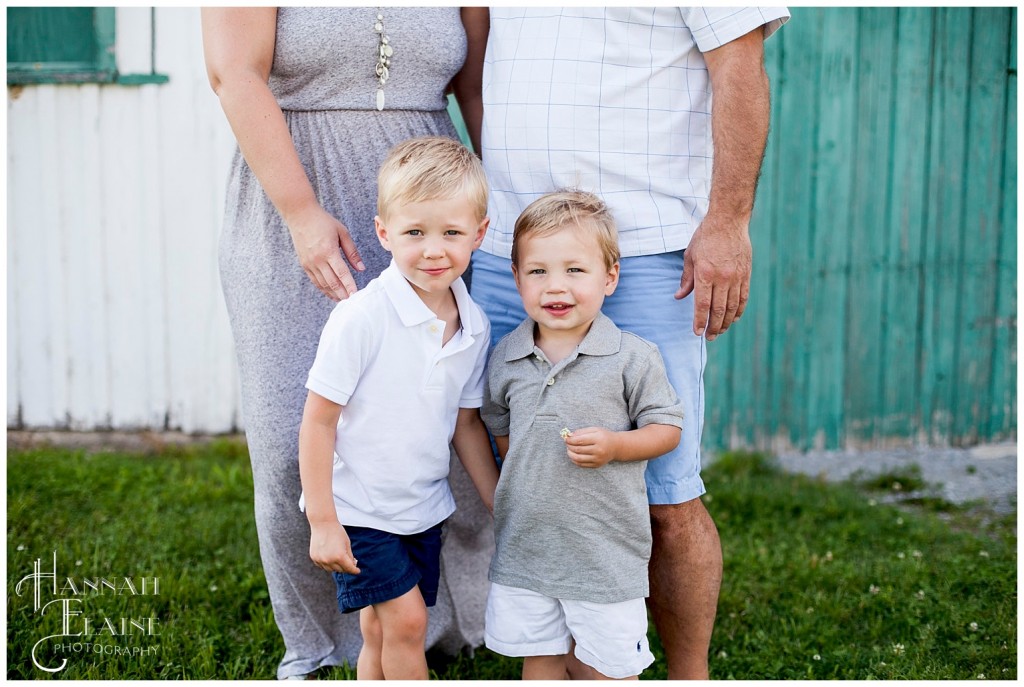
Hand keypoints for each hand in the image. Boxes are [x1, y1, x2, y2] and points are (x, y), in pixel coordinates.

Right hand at [287, 205, 365, 300]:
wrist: (300, 215)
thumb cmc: (324, 222)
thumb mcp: (342, 233)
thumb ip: (352, 252)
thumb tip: (361, 268)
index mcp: (329, 251)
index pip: (342, 273)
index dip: (350, 285)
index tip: (356, 295)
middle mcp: (318, 259)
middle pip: (332, 282)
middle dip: (343, 294)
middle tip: (352, 302)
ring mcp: (309, 263)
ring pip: (323, 284)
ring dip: (334, 294)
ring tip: (343, 300)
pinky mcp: (304, 264)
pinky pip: (315, 281)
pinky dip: (324, 289)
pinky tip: (331, 293)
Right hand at [309, 520, 360, 573]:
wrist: (322, 523)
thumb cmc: (337, 532)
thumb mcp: (347, 543)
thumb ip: (350, 556)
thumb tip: (352, 565)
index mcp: (340, 556)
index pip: (349, 568)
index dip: (355, 570)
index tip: (357, 571)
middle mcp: (329, 560)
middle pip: (340, 570)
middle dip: (346, 567)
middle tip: (349, 562)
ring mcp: (320, 560)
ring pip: (331, 569)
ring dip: (336, 566)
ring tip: (338, 557)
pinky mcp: (314, 558)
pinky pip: (322, 565)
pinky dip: (327, 564)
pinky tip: (329, 556)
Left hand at [564, 427, 618, 468]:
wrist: (616, 447)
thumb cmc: (604, 436)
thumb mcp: (594, 430)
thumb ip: (581, 432)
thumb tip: (569, 436)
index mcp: (598, 439)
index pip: (580, 440)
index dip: (570, 440)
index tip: (566, 438)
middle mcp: (599, 450)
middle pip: (578, 450)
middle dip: (569, 446)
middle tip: (567, 443)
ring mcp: (598, 459)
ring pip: (578, 458)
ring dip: (570, 454)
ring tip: (569, 449)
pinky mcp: (597, 465)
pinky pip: (582, 464)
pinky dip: (575, 460)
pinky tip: (573, 455)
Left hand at [676, 213, 751, 340]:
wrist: (728, 221)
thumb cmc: (705, 237)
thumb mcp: (690, 256)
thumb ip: (686, 279)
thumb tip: (679, 296)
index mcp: (705, 273)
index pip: (702, 304)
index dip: (700, 321)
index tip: (697, 332)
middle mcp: (722, 277)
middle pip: (718, 310)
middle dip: (713, 327)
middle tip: (709, 337)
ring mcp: (736, 277)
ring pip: (732, 307)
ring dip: (726, 322)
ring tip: (720, 331)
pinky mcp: (746, 274)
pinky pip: (743, 297)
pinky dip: (738, 310)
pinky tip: (734, 318)